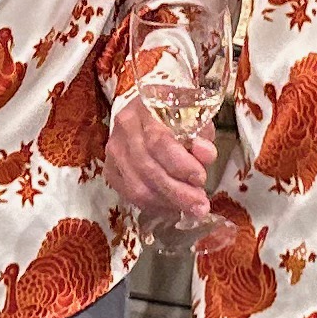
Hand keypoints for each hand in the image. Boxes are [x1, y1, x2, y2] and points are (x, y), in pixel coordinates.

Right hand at [105, 90, 214, 223]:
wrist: (143, 112)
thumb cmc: (173, 115)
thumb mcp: (194, 118)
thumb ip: (201, 136)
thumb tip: (206, 156)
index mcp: (145, 109)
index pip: (158, 142)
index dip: (180, 164)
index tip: (200, 178)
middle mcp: (125, 129)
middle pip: (146, 168)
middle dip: (177, 192)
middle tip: (200, 206)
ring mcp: (113, 151)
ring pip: (137, 187)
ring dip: (167, 202)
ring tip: (190, 208)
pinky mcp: (110, 170)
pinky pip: (130, 195)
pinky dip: (154, 205)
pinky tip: (172, 207)